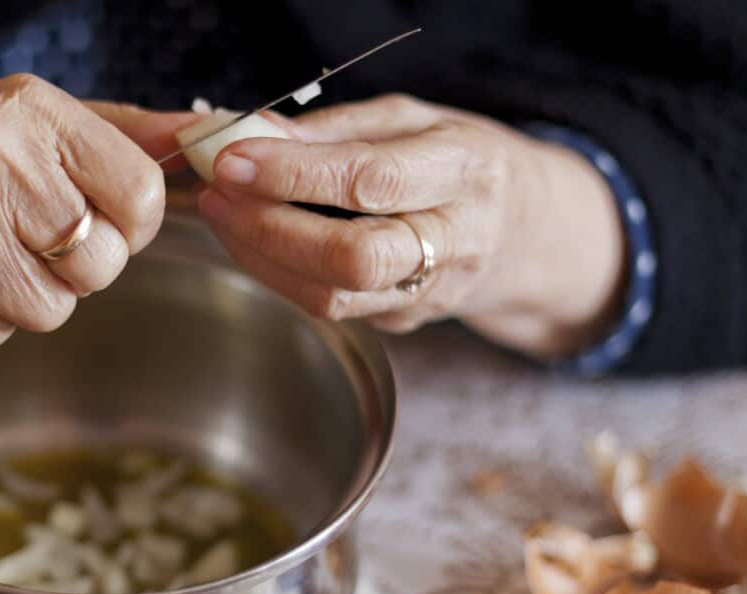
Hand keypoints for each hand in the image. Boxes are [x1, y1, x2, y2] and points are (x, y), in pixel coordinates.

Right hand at [0, 75, 195, 364]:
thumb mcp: (13, 113)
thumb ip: (114, 133)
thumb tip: (205, 140)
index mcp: (30, 112)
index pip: (142, 196)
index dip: (128, 224)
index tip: (97, 220)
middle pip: (100, 265)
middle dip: (71, 265)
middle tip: (18, 233)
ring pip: (48, 310)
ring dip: (19, 295)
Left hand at [196, 94, 627, 357]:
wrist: (527, 232)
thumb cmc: (459, 163)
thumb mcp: (413, 120)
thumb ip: (335, 129)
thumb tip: (254, 133)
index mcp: (464, 170)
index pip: (371, 180)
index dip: (294, 174)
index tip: (233, 159)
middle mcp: (455, 238)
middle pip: (354, 256)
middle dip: (271, 227)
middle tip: (219, 193)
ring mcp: (430, 291)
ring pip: (334, 296)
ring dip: (262, 256)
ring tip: (222, 213)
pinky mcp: (403, 320)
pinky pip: (328, 307)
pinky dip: (277, 274)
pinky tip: (251, 240)